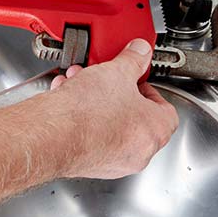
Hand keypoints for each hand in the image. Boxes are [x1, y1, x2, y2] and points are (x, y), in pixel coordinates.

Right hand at [45, 38, 178, 178]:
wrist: (52, 134)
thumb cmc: (88, 112)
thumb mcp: (117, 71)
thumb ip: (134, 59)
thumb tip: (141, 52)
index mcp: (154, 130)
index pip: (166, 110)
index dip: (150, 90)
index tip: (135, 80)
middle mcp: (138, 152)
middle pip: (134, 117)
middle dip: (116, 94)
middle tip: (106, 80)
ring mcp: (114, 162)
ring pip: (110, 126)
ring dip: (96, 104)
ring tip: (80, 86)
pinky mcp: (89, 164)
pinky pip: (91, 137)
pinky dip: (81, 119)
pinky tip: (68, 100)